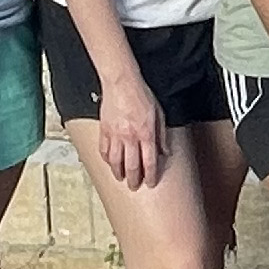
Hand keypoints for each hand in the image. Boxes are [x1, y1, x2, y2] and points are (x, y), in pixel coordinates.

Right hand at [94, 65, 166, 193]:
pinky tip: (109, 163)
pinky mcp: (104, 130)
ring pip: (115, 161)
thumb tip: (165, 152)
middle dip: (134, 180)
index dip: (150, 176)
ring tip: (121, 178)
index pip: (149, 162)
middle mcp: (130, 137)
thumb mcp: (159, 114)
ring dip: (118, 173)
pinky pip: (103, 150)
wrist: (121, 82)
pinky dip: (106, 159)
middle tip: (134, 186)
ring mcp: (115, 134)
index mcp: (146, 133)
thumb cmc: (141, 95)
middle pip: (131, 166)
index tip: (150, 183)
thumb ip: (162, 135)